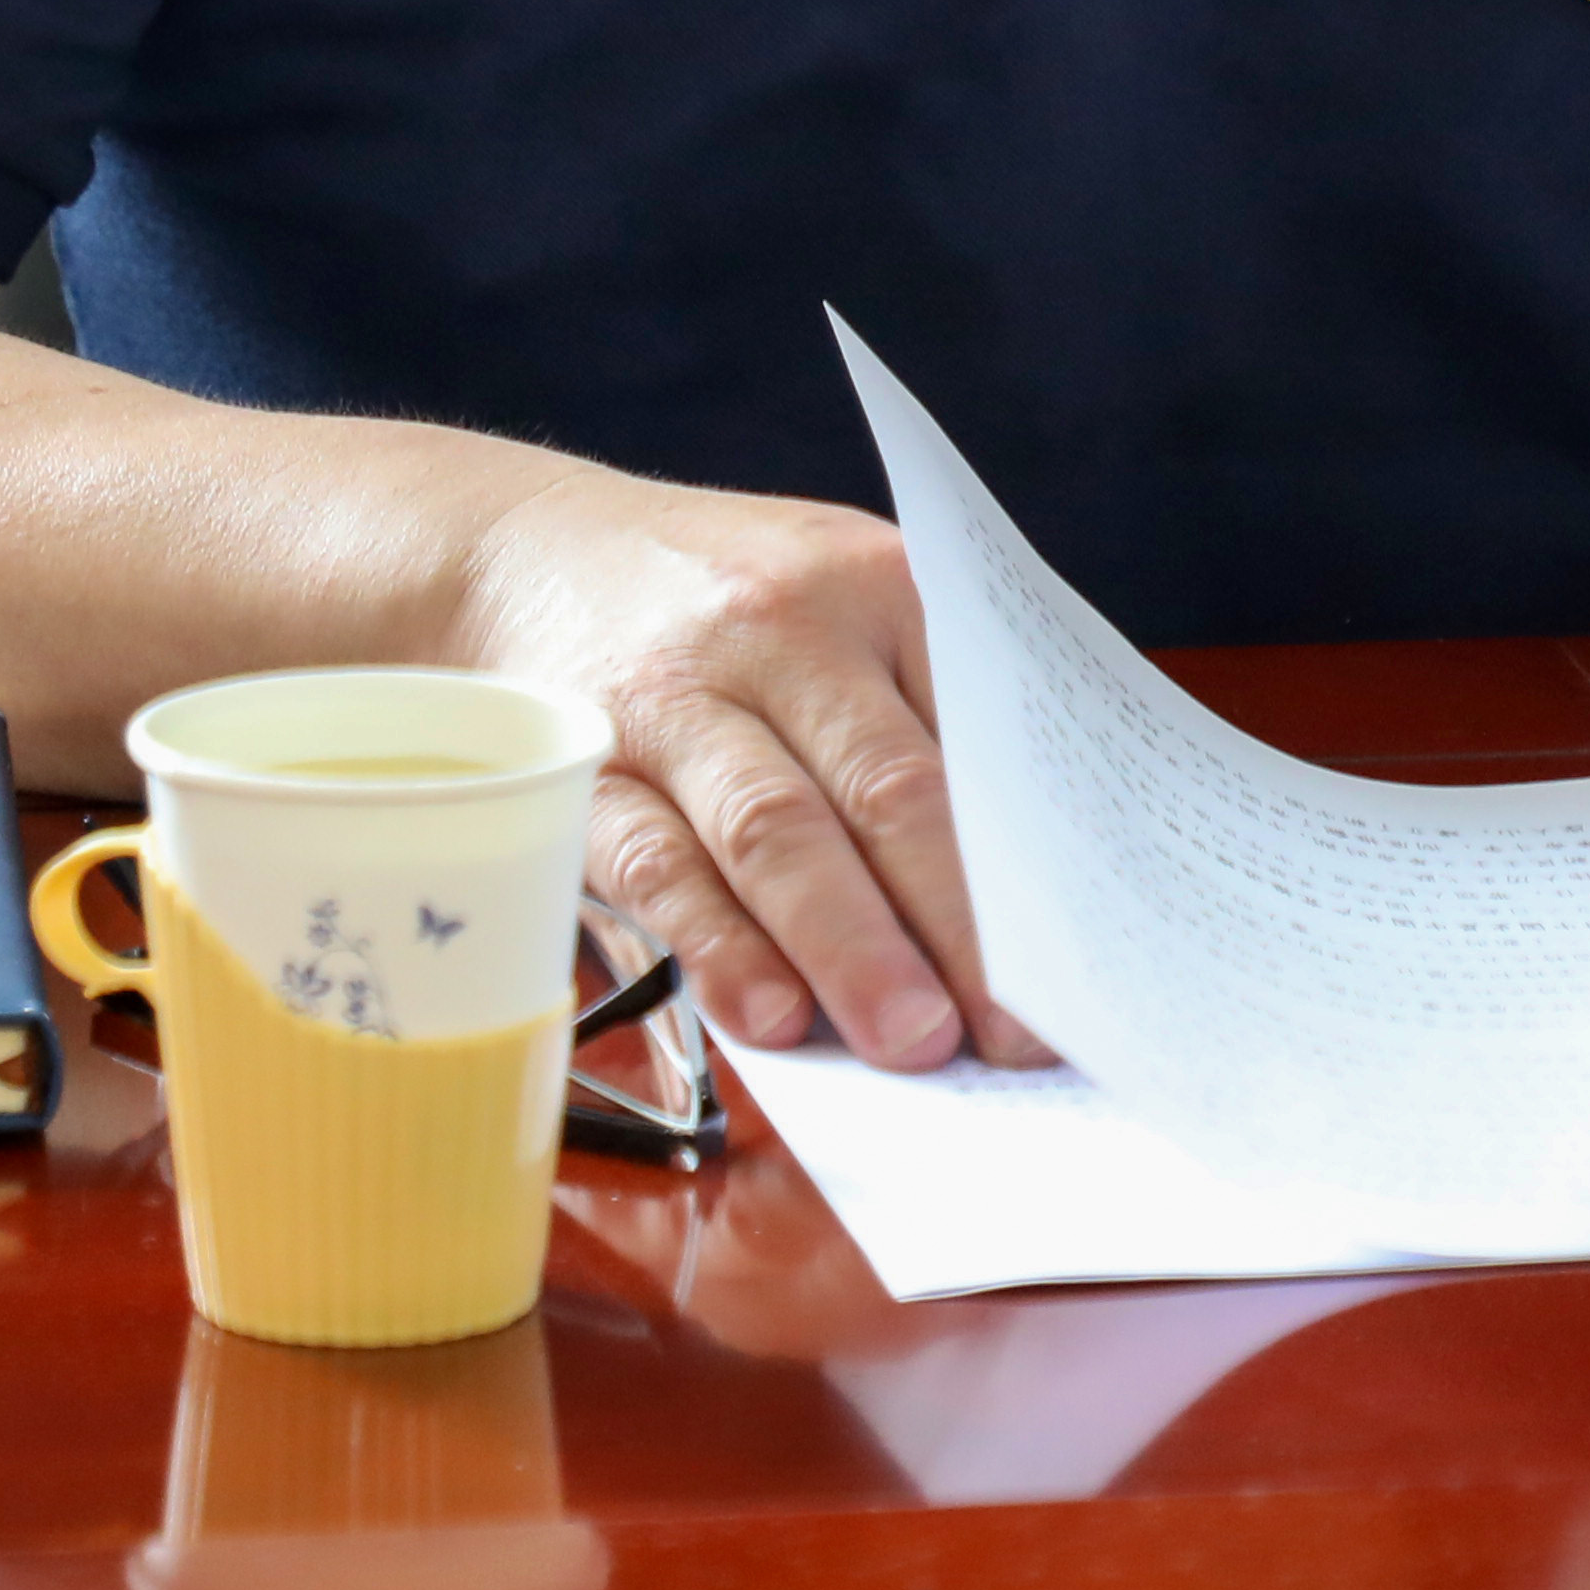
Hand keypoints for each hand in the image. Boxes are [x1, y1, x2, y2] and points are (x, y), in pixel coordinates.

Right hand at [443, 462, 1049, 1076]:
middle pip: (888, 786)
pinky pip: (657, 862)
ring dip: (849, 947)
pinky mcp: (583, 763)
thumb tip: (1037, 888)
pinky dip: (718, 945)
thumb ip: (930, 712)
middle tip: (1007, 1035)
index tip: (1075, 964)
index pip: (976, 731)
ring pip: (776, 829)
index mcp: (878, 586)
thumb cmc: (724, 602)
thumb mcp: (843, 600)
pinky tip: (771, 1017)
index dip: (1030, 857)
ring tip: (911, 1042)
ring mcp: (675, 694)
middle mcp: (781, 628)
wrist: (515, 547)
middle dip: (956, 924)